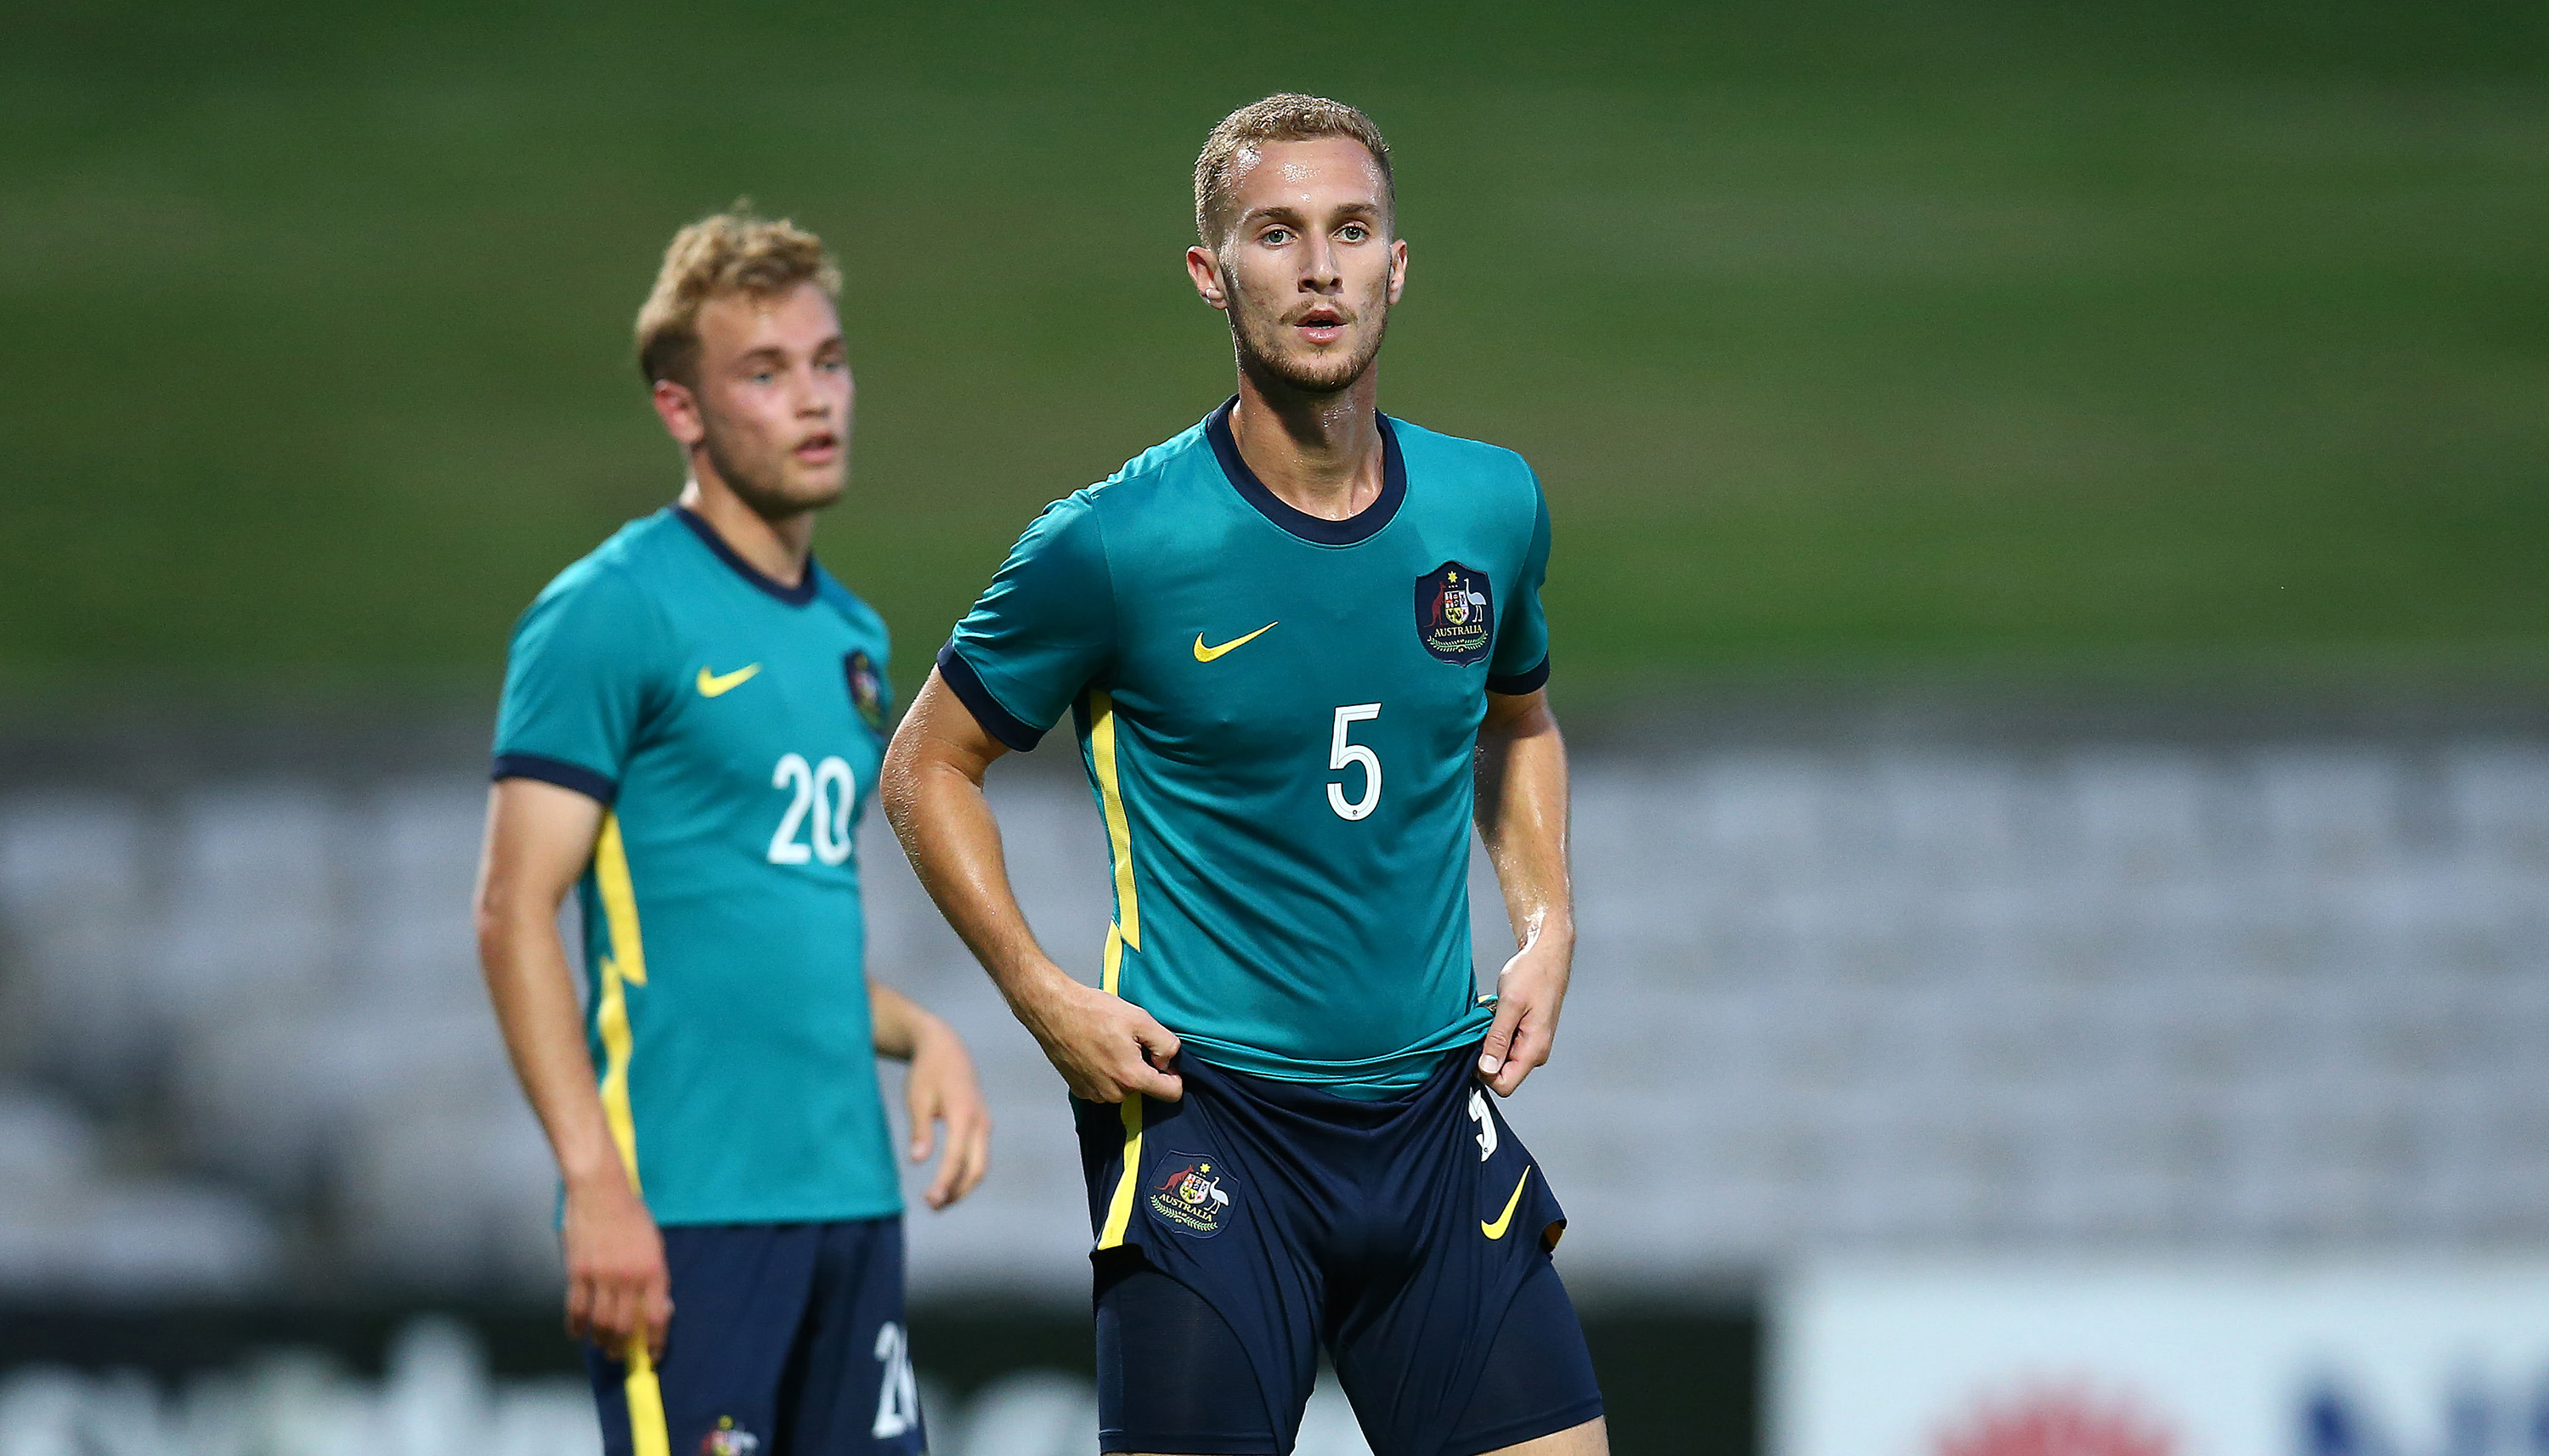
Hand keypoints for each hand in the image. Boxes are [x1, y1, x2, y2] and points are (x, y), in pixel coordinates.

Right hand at [561, 1169, 671, 1360]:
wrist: (601, 1191)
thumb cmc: (632, 1215)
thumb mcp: (655, 1244)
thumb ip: (656, 1277)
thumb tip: (659, 1308)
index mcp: (653, 1270)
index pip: (658, 1317)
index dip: (656, 1342)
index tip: (653, 1356)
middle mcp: (629, 1278)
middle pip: (625, 1327)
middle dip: (624, 1348)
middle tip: (620, 1354)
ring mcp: (601, 1277)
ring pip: (600, 1323)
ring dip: (601, 1341)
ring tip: (602, 1347)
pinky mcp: (577, 1273)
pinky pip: (576, 1309)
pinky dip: (576, 1327)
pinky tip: (577, 1334)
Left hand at [905, 1021, 992, 1208]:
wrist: (946, 1049)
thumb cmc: (928, 1073)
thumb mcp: (918, 1099)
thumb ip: (920, 1131)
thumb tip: (917, 1161)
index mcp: (963, 1114)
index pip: (956, 1158)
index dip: (944, 1182)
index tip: (929, 1200)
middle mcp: (980, 1122)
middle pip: (976, 1169)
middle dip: (957, 1192)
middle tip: (932, 1206)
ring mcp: (984, 1125)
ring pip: (980, 1166)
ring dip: (962, 1187)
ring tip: (937, 1201)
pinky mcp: (981, 1127)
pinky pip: (978, 1157)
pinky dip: (964, 1175)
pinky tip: (947, 1183)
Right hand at [1012, 967, 1183, 1102]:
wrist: (1054, 1010)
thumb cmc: (1092, 1012)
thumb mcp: (1141, 1019)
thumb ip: (1166, 1044)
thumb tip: (1170, 1062)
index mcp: (1132, 1078)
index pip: (1171, 1094)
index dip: (1175, 1076)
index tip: (1163, 1060)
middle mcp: (1113, 1093)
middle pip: (1145, 1088)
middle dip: (1143, 1067)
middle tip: (1129, 1041)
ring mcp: (1094, 1094)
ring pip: (1124, 1088)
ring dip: (1123, 1069)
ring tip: (1110, 1043)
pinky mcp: (1080, 1089)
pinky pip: (1104, 1086)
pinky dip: (1105, 1072)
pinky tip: (1096, 1051)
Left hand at [1477, 932, 1572, 1096]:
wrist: (1547, 955)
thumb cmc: (1533, 974)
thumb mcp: (1510, 1004)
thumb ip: (1497, 1038)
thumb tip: (1487, 1068)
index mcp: (1534, 1049)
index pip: (1504, 1085)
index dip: (1484, 1072)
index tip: (1474, 1048)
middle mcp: (1535, 1052)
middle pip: (1501, 1074)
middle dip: (1485, 1055)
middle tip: (1483, 1026)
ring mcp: (1531, 1045)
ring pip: (1500, 1059)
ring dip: (1488, 1042)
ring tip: (1491, 1016)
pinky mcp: (1526, 1036)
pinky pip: (1504, 1045)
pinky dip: (1494, 1033)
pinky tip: (1495, 1014)